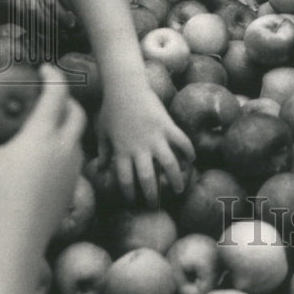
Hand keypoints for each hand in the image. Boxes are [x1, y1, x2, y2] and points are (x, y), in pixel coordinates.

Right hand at [0, 64, 85, 250]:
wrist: (17, 237)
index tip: (45, 68)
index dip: (54, 76)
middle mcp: (64, 146)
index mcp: (43, 134)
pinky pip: (75, 158)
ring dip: (68, 124)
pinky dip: (66, 147)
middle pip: (77, 112)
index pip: (57, 94)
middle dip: (67, 98)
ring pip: (78, 136)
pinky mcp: (74, 185)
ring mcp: (72, 167)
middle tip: (51, 95)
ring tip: (49, 124)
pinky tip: (49, 156)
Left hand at [95, 82, 193, 207]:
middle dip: (152, 195)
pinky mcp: (167, 125)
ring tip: (179, 189)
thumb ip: (104, 151)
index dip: (129, 194)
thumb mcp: (102, 132)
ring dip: (175, 179)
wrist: (125, 87)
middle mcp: (139, 148)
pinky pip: (181, 141)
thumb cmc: (110, 108)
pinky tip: (193, 159)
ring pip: (169, 164)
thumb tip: (101, 168)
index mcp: (121, 152)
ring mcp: (155, 137)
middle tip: (156, 206)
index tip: (133, 201)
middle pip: (147, 178)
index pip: (125, 180)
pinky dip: (188, 151)